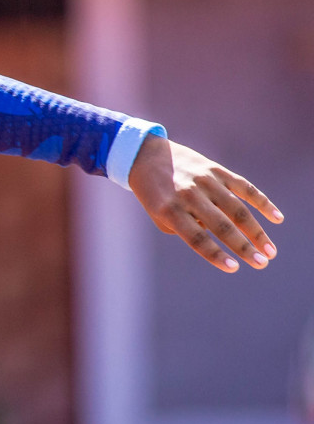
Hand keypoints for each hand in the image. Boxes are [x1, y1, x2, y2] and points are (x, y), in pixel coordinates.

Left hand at [128, 135, 283, 272]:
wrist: (146, 156)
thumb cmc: (154, 194)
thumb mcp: (159, 216)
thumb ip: (186, 229)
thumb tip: (222, 236)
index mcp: (170, 209)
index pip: (196, 238)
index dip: (215, 254)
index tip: (234, 268)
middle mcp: (188, 194)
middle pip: (222, 225)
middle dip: (244, 247)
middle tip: (261, 264)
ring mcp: (205, 180)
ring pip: (238, 209)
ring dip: (257, 232)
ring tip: (270, 251)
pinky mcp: (216, 169)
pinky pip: (245, 187)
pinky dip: (263, 203)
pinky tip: (277, 218)